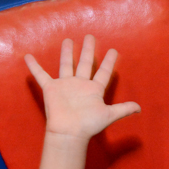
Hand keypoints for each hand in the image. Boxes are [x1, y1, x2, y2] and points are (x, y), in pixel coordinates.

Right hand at [25, 36, 139, 139]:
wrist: (69, 132)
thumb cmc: (89, 124)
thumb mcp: (109, 115)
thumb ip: (123, 109)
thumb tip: (140, 108)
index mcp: (94, 89)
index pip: (103, 72)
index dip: (109, 62)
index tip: (114, 50)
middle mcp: (80, 84)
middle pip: (85, 63)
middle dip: (88, 50)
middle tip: (90, 37)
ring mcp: (65, 85)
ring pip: (66, 65)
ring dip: (67, 53)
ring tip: (68, 41)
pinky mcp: (51, 88)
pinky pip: (41, 75)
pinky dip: (34, 67)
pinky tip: (29, 57)